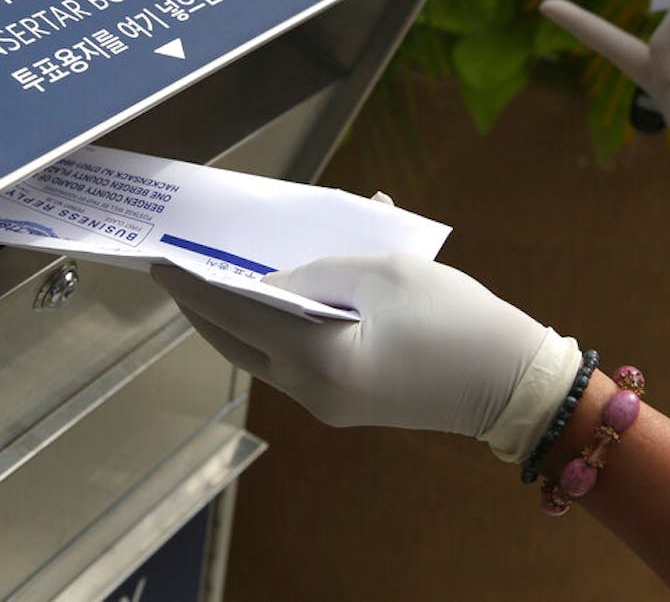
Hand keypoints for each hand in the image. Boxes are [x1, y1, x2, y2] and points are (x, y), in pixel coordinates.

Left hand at [153, 254, 580, 459]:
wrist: (510, 381)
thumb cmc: (453, 316)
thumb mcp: (381, 273)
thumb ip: (317, 274)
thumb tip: (271, 282)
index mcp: (318, 355)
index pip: (235, 313)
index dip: (193, 285)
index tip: (159, 263)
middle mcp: (310, 390)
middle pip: (235, 344)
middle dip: (202, 308)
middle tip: (175, 274)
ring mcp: (325, 405)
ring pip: (258, 357)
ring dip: (233, 322)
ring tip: (211, 284)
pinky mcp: (343, 406)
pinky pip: (288, 364)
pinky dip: (269, 332)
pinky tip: (266, 304)